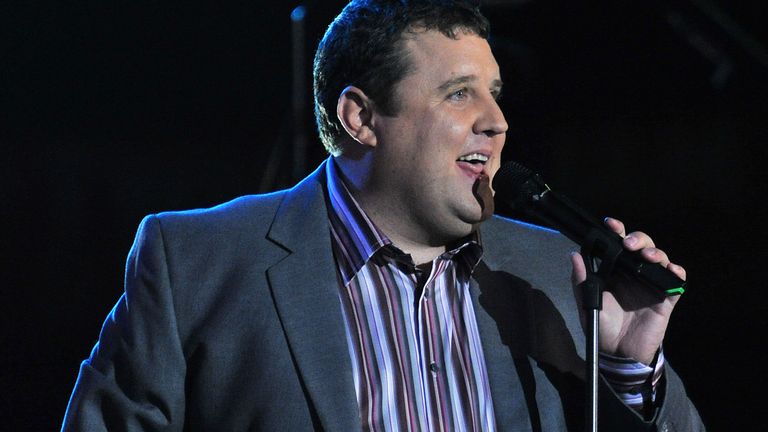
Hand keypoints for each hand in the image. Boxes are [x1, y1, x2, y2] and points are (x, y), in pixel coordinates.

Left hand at [571, 217, 685, 364]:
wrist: (618, 354)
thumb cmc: (602, 327)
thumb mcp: (587, 302)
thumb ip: (581, 280)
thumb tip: (574, 255)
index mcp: (615, 271)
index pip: (618, 245)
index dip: (617, 231)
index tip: (610, 223)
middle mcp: (634, 274)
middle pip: (642, 246)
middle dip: (638, 239)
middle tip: (629, 244)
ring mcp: (651, 285)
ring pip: (660, 259)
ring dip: (656, 252)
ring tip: (647, 256)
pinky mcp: (665, 299)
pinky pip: (676, 282)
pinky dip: (676, 273)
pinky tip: (671, 271)